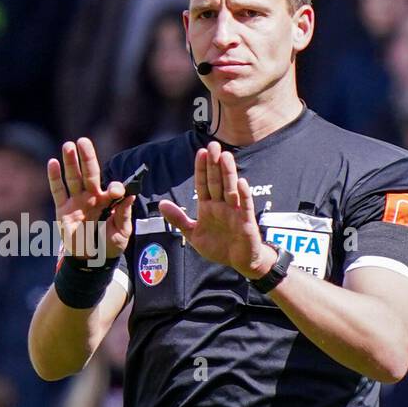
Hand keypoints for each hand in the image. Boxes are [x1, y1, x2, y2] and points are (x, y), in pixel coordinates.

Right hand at [48, 137, 133, 263]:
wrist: (91, 261)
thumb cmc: (109, 245)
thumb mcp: (121, 233)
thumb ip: (124, 214)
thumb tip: (129, 195)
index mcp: (109, 201)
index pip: (112, 188)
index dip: (115, 188)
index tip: (117, 191)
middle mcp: (92, 197)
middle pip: (89, 174)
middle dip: (87, 157)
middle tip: (83, 141)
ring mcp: (76, 202)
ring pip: (73, 178)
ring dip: (70, 162)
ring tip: (68, 146)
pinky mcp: (62, 210)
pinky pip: (58, 191)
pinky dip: (54, 177)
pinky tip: (53, 163)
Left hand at [157, 141, 274, 279]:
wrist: (238, 261)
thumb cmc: (218, 246)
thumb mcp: (192, 233)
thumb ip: (178, 219)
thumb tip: (161, 204)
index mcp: (208, 206)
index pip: (203, 183)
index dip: (201, 169)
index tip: (200, 152)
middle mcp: (222, 205)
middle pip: (217, 181)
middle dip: (214, 164)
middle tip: (213, 145)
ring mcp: (235, 212)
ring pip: (230, 189)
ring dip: (228, 173)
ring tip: (226, 156)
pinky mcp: (246, 222)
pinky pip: (245, 207)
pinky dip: (243, 195)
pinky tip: (241, 182)